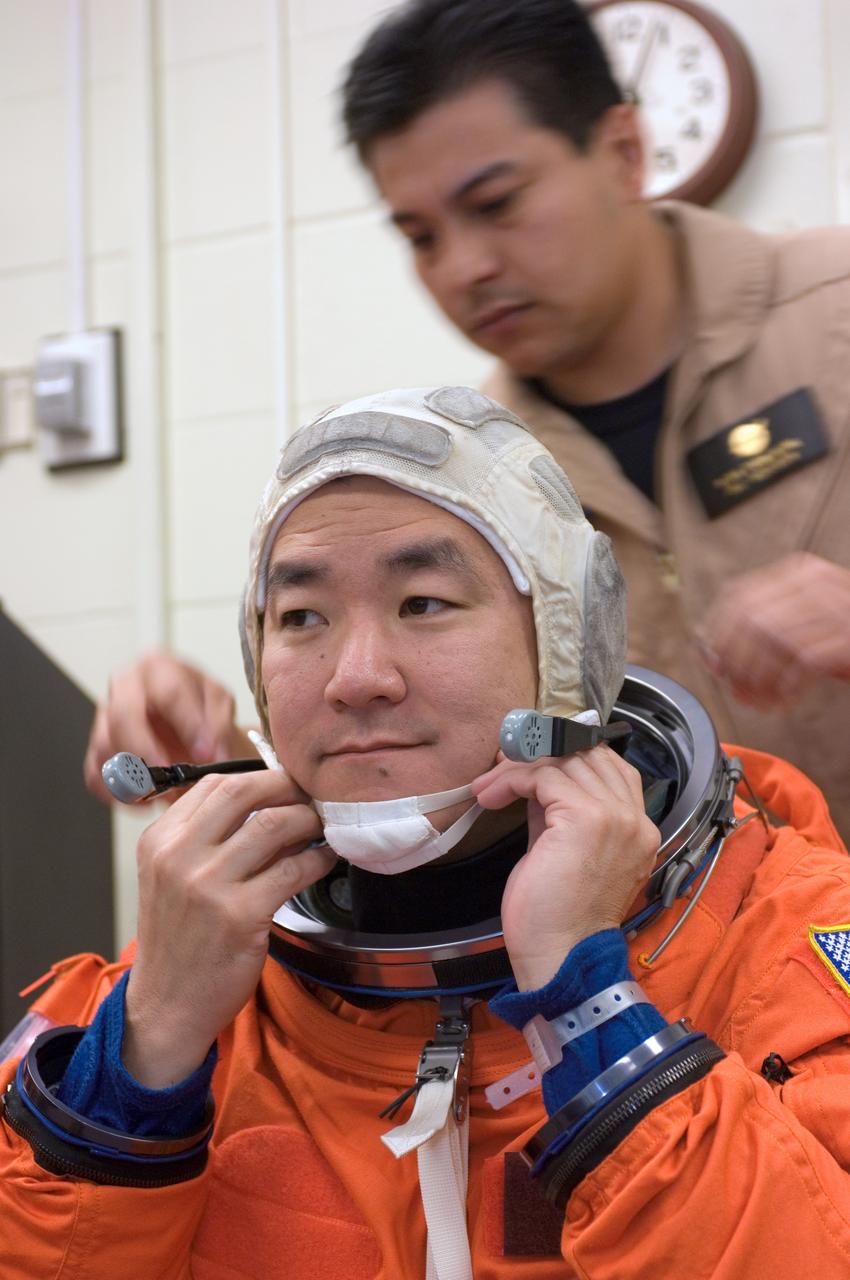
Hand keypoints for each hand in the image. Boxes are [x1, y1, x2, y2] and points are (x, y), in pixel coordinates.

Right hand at [84, 651, 254, 802]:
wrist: (188, 724)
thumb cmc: (200, 708)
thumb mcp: (220, 707)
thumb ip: (218, 726)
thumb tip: (210, 751)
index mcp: (159, 669)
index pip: (169, 693)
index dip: (188, 725)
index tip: (204, 753)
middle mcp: (126, 687)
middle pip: (123, 716)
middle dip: (146, 750)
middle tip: (167, 775)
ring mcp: (106, 716)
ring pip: (105, 746)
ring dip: (130, 775)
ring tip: (158, 792)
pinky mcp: (99, 746)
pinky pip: (95, 773)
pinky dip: (116, 793)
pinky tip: (142, 801)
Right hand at [123, 768, 335, 1086]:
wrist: (167, 1006)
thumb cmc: (179, 940)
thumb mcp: (172, 878)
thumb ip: (209, 838)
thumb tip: (273, 802)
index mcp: (160, 840)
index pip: (216, 783)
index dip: (260, 776)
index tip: (287, 784)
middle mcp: (178, 855)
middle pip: (244, 791)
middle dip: (288, 787)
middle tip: (312, 796)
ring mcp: (208, 885)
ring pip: (274, 824)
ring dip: (309, 820)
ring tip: (324, 826)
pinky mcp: (240, 916)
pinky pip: (293, 869)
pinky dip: (318, 858)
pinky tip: (326, 859)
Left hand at [473, 746, 658, 989]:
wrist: (561, 957)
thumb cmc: (559, 917)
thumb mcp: (565, 851)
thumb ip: (560, 813)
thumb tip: (536, 779)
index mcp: (638, 829)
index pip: (609, 766)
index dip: (566, 757)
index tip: (528, 765)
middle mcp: (635, 818)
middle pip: (587, 754)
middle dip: (539, 755)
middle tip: (501, 769)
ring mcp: (615, 817)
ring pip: (563, 760)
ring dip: (518, 768)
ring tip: (489, 788)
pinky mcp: (586, 818)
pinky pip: (543, 776)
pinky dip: (510, 780)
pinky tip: (489, 797)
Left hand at [697, 553, 849, 708]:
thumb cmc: (848, 639)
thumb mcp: (804, 625)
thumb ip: (761, 631)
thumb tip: (710, 653)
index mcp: (802, 572)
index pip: (738, 596)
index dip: (717, 633)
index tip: (713, 662)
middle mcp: (818, 583)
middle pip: (749, 619)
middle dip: (734, 661)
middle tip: (735, 689)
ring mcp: (837, 608)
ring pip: (770, 641)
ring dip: (757, 679)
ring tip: (759, 700)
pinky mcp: (849, 638)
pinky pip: (800, 662)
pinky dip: (785, 687)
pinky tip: (784, 700)